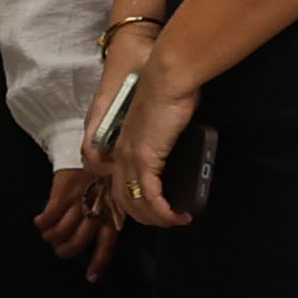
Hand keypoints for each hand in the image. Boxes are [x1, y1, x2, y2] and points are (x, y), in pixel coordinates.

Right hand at [30, 164, 122, 272]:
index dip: (98, 261)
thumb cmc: (96, 168)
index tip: (90, 278)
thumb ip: (106, 210)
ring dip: (51, 237)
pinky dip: (41, 223)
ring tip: (47, 234)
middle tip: (59, 249)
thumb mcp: (110, 190)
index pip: (107, 242)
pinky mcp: (62, 193)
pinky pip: (48, 217)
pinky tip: (38, 222)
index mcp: (111, 210)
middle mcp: (96, 209)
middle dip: (66, 250)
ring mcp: (78, 201)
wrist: (82, 143)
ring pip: (61, 232)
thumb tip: (95, 235)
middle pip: (79, 241)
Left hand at [102, 54, 207, 227]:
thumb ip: (162, 134)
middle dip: (145, 217)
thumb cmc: (170, 89)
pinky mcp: (145, 158)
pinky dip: (164, 211)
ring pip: (135, 203)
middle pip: (123, 199)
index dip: (134, 201)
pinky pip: (151, 197)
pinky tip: (178, 216)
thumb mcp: (162, 118)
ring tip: (177, 220)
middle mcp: (121, 153)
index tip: (156, 207)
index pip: (119, 182)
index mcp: (122, 143)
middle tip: (168, 220)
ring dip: (157, 219)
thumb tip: (175, 141)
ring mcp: (130, 157)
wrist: (167, 76)